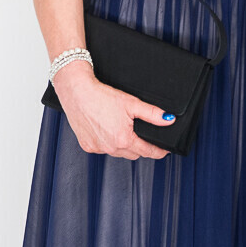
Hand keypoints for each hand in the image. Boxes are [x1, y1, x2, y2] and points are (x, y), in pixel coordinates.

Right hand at [53, 61, 171, 159]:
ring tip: (124, 131)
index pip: (148, 152)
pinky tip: (108, 131)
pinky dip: (109, 144)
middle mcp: (110, 148)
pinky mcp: (87, 146)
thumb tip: (168, 120)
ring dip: (124, 146)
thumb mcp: (131, 103)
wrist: (77, 92)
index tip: (164, 150)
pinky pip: (103, 149)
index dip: (159, 151)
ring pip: (118, 153)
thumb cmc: (100, 97)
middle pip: (134, 154)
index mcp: (123, 140)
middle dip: (141, 147)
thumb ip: (152, 114)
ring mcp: (97, 148)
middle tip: (143, 136)